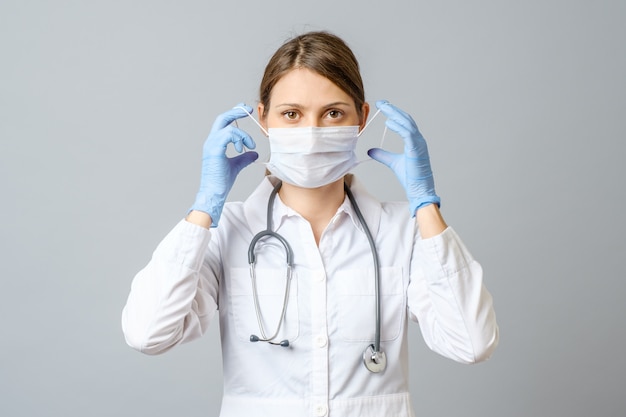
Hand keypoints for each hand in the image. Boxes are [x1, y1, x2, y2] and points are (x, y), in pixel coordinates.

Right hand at [189, 104, 257, 225]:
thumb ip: (244, 158)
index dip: (234, 114)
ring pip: (229, 128)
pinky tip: (242, 148)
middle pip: (222, 118)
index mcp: (215, 143)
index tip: (245, 110)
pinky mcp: (214, 150)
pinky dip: (238, 139)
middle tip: (248, 109)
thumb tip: (254, 153)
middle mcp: (211, 141)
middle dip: (236, 111)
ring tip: (250, 145)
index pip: (223, 123)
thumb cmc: (221, 181)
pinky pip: (228, 135)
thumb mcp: (237, 166)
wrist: (214, 192)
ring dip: (243, 135)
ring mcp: (211, 145)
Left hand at [367, 100, 439, 215]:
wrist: (420, 190)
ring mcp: (419, 144)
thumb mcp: (393, 162)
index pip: (404, 123)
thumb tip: (370, 150)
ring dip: (395, 114)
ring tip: (384, 107)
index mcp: (414, 141)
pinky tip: (389, 122)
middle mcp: (418, 140)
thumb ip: (382, 155)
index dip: (394, 113)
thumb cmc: (411, 177)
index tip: (383, 106)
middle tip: (381, 102)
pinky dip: (399, 127)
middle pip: (405, 119)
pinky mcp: (417, 150)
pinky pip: (408, 134)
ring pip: (407, 123)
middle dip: (393, 110)